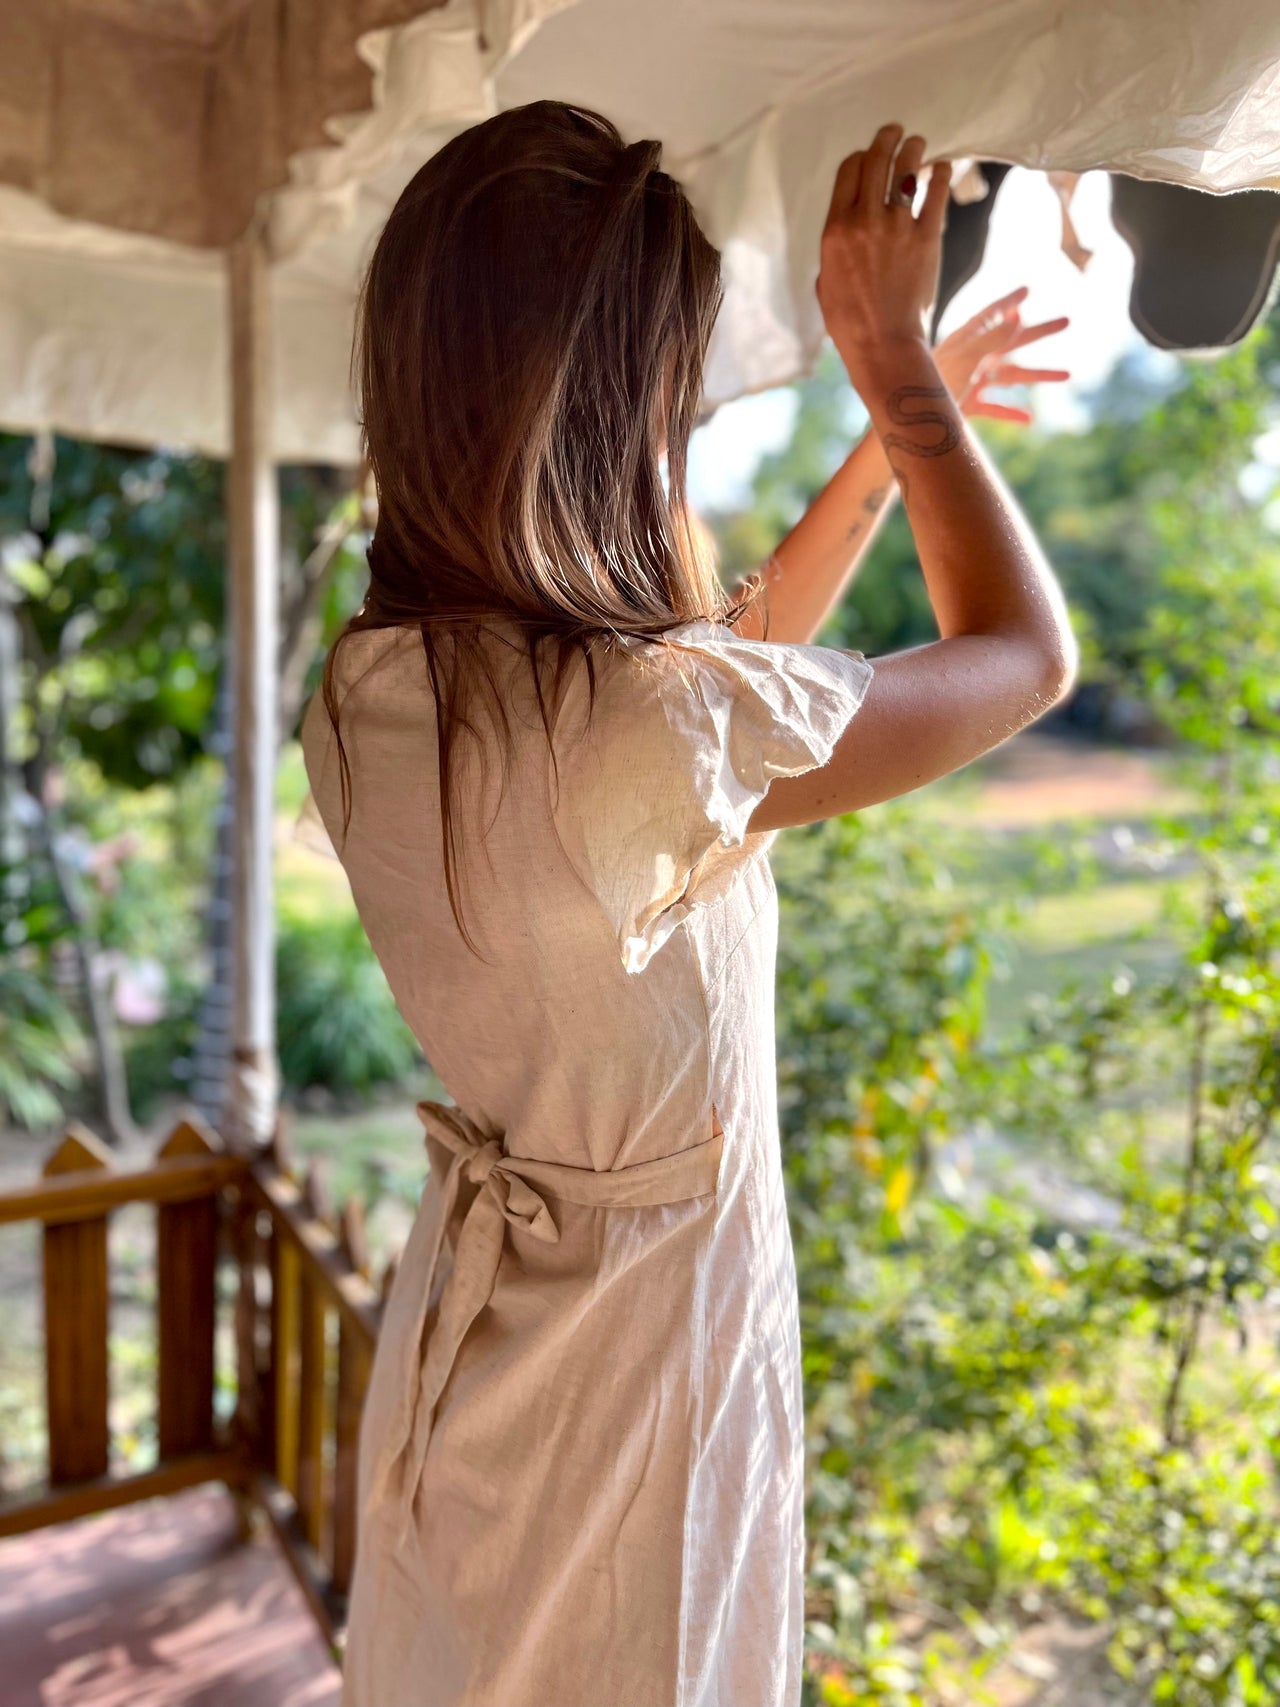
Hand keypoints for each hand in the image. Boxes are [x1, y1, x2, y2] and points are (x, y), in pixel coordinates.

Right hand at [817, 122, 951, 364]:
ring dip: (913, 149)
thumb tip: (844, 235)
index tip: (869, 154)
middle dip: (886, 138)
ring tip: (918, 144)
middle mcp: (863, 221)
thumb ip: (834, 250)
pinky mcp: (926, 238)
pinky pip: (935, 194)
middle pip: (876, 160)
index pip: (848, 171)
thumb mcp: (826, 281)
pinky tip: (942, 169)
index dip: (860, 156)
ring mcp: (896, 228)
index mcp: (835, 230)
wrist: (882, 343)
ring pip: (906, 169)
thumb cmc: (849, 322)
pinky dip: (940, 175)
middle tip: (895, 131)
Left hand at [933, 287, 1070, 423]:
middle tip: (1068, 321)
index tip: (1027, 290)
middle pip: (1012, 342)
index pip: (992, 314)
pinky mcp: (968, 406)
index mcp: (967, 339)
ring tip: (1068, 374)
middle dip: (1040, 333)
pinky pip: (995, 409)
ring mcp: (971, 382)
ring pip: (1012, 377)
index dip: (1010, 301)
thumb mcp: (966, 357)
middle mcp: (972, 358)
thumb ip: (993, 338)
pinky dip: (1012, 413)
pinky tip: (1031, 420)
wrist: (909, 419)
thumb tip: (1019, 316)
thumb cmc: (933, 382)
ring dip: (1040, 374)